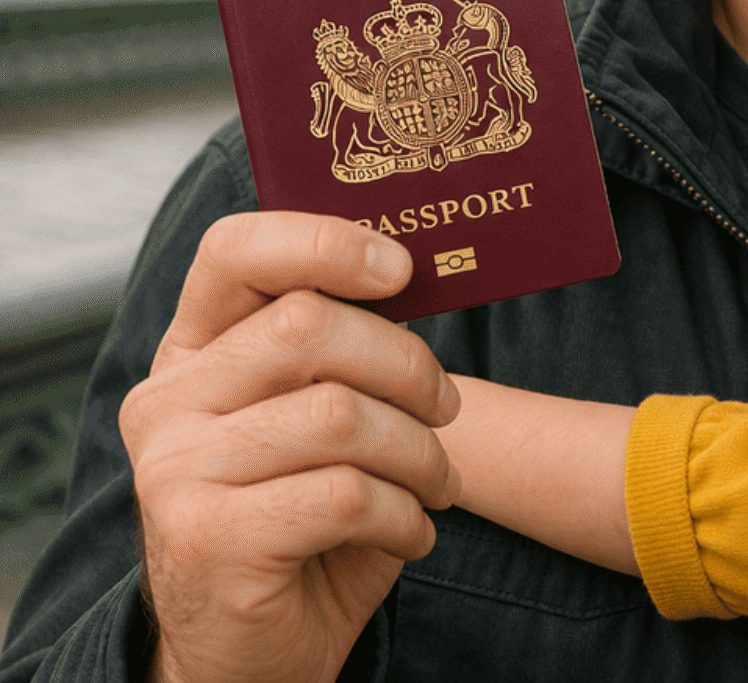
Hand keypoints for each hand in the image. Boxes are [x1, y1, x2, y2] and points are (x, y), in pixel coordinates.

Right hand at [119, 212, 460, 682]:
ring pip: (339, 414)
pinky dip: (403, 514)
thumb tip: (419, 273)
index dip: (324, 241)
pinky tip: (411, 534)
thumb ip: (342, 348)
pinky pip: (343, 495)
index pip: (234, 251)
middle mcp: (166, 402)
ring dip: (418, 452)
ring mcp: (175, 473)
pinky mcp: (208, 540)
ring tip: (438, 483)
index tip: (402, 269)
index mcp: (192, 353)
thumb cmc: (307, 515)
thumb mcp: (319, 417)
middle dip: (406, 364)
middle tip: (446, 409)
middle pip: (309, 326)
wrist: (254, 655)